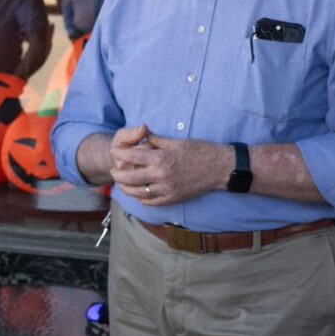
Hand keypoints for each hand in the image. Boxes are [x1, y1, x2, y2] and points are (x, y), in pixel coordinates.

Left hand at [108, 126, 231, 205]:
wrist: (221, 168)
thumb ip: (156, 140)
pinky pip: (151, 202)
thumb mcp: (176, 141)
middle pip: (129, 178)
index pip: (130, 156)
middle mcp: (161, 175)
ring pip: (137, 193)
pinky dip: (142, 198)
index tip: (114, 152)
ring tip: (122, 184)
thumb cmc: (200, 151)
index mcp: (160, 158)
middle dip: (117, 175)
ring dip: (126, 189)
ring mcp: (166, 189)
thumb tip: (142, 133)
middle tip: (114, 171)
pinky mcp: (173, 199)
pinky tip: (139, 194)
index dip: (119, 154)